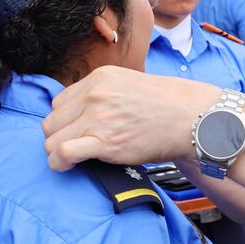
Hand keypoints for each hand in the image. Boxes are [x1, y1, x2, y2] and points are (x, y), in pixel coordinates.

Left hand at [42, 65, 216, 170]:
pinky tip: (69, 165)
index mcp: (100, 77)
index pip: (60, 101)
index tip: (80, 130)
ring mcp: (97, 117)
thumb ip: (105, 94)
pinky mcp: (104, 141)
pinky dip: (60, 163)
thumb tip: (85, 115)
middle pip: (52, 120)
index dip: (68, 119)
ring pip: (51, 139)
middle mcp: (95, 94)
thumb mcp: (131, 84)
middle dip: (62, 135)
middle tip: (79, 145)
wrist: (194, 118)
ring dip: (59, 151)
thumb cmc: (170, 105)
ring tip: (76, 157)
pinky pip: (61, 153)